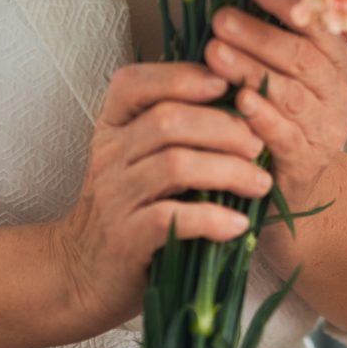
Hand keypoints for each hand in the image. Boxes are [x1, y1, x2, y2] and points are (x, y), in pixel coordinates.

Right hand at [50, 62, 271, 330]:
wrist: (86, 270)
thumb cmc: (129, 206)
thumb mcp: (138, 157)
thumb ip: (171, 127)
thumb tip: (235, 96)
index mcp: (112, 127)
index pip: (134, 83)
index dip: (182, 76)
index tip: (227, 85)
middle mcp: (108, 155)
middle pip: (168, 122)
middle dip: (223, 128)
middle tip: (258, 145)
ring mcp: (114, 196)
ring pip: (175, 166)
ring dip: (228, 171)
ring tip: (260, 183)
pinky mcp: (125, 238)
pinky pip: (171, 218)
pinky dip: (211, 218)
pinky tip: (238, 224)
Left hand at [207, 0, 346, 237]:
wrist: (287, 186)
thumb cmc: (274, 117)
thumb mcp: (278, 73)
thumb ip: (266, 37)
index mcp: (335, 63)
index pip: (319, 24)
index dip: (288, 1)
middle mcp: (339, 94)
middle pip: (303, 57)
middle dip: (260, 34)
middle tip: (221, 18)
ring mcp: (327, 131)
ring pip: (292, 94)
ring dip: (252, 70)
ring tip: (215, 53)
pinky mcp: (307, 163)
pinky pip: (286, 136)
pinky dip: (262, 117)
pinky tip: (239, 101)